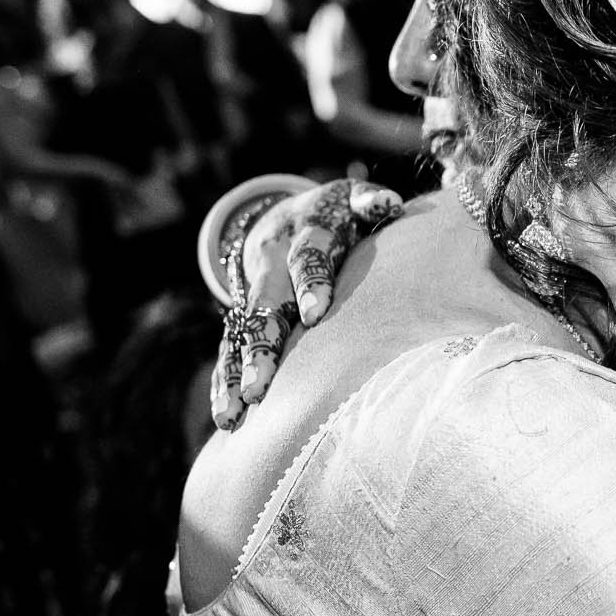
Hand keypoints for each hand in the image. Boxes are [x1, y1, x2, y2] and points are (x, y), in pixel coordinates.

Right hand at [210, 178, 404, 427]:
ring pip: (242, 333)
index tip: (315, 314)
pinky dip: (225, 382)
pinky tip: (225, 417)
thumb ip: (369, 201)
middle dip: (262, 346)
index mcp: (305, 233)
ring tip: (237, 411)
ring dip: (238, 371)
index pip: (308, 257)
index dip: (311, 282)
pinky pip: (229, 349)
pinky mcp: (241, 318)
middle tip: (260, 384)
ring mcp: (254, 293)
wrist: (281, 215)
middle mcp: (272, 265)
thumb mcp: (350, 199)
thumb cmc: (337, 216)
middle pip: (265, 305)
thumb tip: (390, 205)